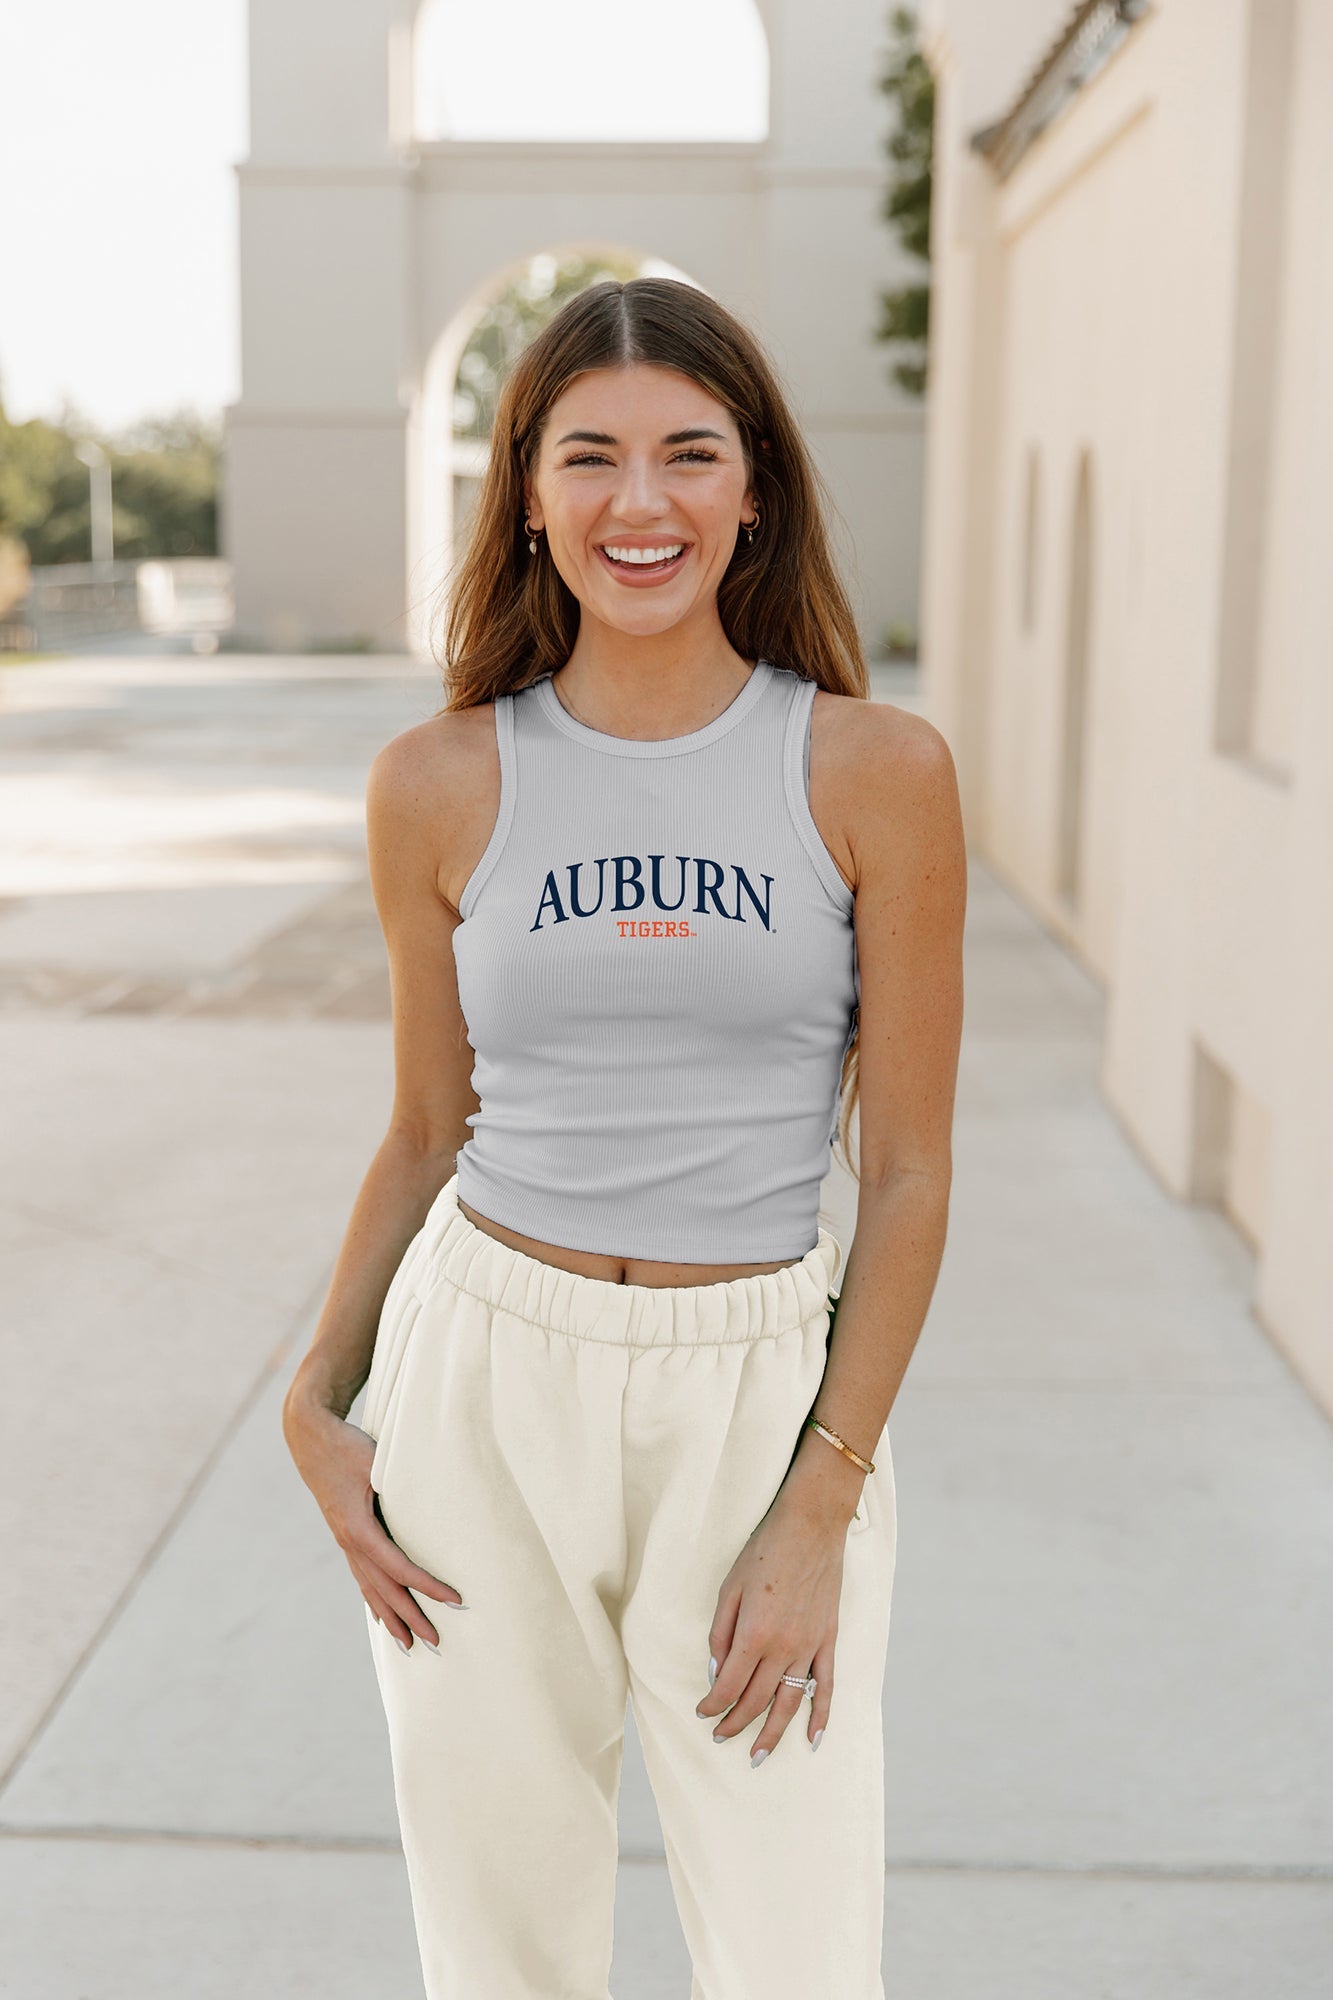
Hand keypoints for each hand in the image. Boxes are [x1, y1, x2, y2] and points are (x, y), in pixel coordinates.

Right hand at [282, 1391, 462, 1652]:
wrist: (310, 1437)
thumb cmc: (348, 1446)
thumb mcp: (376, 1462)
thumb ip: (400, 1484)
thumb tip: (433, 1502)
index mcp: (359, 1529)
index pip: (400, 1568)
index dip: (427, 1586)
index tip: (455, 1600)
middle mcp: (350, 1542)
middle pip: (385, 1589)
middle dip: (411, 1617)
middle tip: (437, 1642)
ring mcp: (344, 1541)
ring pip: (370, 1589)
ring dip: (391, 1618)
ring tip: (409, 1646)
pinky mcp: (344, 1535)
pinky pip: (361, 1576)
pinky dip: (374, 1599)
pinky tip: (381, 1616)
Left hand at [693, 1489, 850, 1763]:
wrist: (811, 1526)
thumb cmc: (764, 1551)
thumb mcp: (729, 1587)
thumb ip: (720, 1632)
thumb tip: (717, 1671)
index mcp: (754, 1634)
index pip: (729, 1686)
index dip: (713, 1705)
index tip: (702, 1713)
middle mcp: (783, 1647)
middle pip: (756, 1700)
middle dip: (736, 1724)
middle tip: (721, 1737)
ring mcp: (809, 1646)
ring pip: (789, 1703)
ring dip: (773, 1734)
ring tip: (758, 1756)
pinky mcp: (828, 1640)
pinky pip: (826, 1686)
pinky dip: (820, 1716)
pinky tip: (813, 1740)